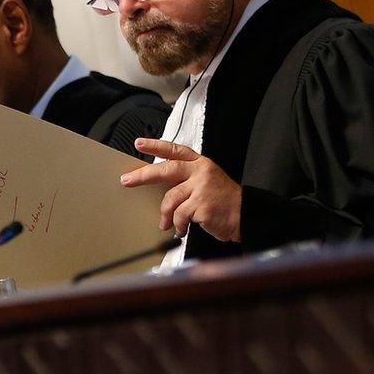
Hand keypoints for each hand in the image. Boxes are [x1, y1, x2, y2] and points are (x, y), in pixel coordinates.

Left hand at [124, 136, 242, 242]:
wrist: (246, 215)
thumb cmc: (224, 201)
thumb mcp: (207, 182)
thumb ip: (186, 180)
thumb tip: (159, 188)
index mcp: (201, 163)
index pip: (175, 150)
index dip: (156, 146)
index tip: (139, 143)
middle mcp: (201, 172)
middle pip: (167, 169)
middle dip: (143, 175)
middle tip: (127, 180)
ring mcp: (202, 187)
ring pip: (171, 198)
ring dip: (166, 214)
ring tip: (168, 223)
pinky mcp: (202, 204)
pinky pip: (179, 215)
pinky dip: (178, 226)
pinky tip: (182, 230)